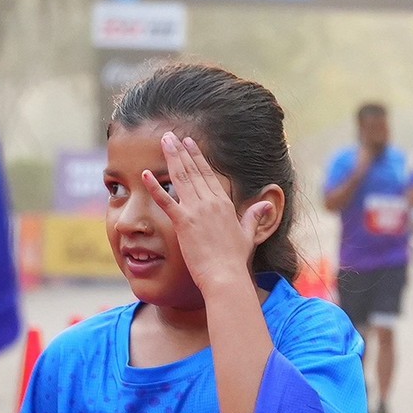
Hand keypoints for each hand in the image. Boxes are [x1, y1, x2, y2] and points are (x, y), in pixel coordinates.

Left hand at [153, 131, 276, 305]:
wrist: (225, 276)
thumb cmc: (235, 260)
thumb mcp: (248, 235)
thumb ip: (254, 216)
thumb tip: (267, 204)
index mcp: (224, 204)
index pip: (208, 174)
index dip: (198, 157)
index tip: (190, 143)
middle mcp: (210, 202)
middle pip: (193, 170)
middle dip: (181, 151)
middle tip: (171, 136)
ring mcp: (196, 211)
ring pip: (181, 177)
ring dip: (172, 158)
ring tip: (164, 142)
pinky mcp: (182, 223)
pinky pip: (165, 201)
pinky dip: (154, 187)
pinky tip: (144, 174)